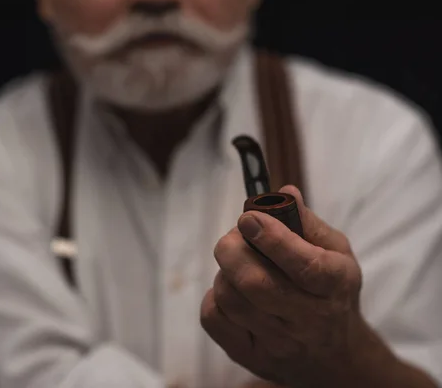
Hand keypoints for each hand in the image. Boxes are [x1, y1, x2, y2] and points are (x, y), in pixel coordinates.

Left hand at [200, 186, 372, 386]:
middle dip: (233, 249)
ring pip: (230, 299)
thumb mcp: (335, 252)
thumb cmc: (330, 292)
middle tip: (236, 235)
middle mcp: (308, 320)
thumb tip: (283, 193)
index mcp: (334, 286)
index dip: (272, 238)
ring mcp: (277, 344)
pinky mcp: (249, 356)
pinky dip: (213, 298)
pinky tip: (230, 292)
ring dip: (225, 271)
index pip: (304, 265)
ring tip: (237, 265)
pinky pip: (213, 320)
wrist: (334, 356)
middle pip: (256, 284)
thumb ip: (307, 222)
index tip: (249, 218)